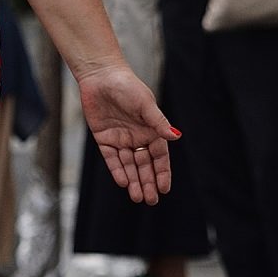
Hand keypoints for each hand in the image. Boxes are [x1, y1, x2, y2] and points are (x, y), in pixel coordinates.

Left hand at [75, 63, 177, 204]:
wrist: (101, 76)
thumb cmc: (128, 86)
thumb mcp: (145, 105)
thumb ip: (158, 123)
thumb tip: (176, 137)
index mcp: (151, 130)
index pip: (159, 157)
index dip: (162, 173)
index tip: (164, 188)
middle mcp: (137, 137)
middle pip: (144, 165)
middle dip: (148, 182)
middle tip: (151, 200)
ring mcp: (121, 139)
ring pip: (129, 166)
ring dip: (133, 181)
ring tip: (137, 197)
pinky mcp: (105, 139)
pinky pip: (112, 159)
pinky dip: (117, 170)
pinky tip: (123, 182)